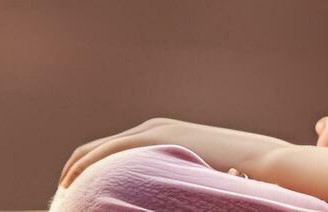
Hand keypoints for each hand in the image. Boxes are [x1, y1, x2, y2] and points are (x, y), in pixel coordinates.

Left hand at [58, 118, 290, 189]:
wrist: (266, 163)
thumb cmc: (241, 176)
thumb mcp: (200, 175)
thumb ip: (177, 179)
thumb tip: (170, 199)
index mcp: (160, 134)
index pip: (113, 150)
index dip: (90, 168)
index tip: (77, 189)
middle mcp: (152, 127)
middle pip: (99, 147)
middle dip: (76, 168)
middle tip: (61, 193)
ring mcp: (153, 131)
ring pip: (100, 149)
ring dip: (77, 168)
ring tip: (62, 191)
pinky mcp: (156, 138)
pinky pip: (110, 152)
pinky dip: (88, 166)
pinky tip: (73, 182)